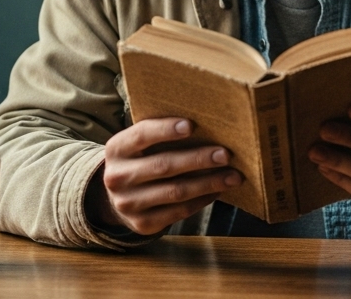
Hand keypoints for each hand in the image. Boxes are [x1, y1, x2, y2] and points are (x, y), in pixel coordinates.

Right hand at [89, 117, 241, 235]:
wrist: (117, 198)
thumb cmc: (141, 161)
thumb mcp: (140, 146)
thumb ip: (161, 135)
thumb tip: (207, 126)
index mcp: (117, 149)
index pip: (141, 135)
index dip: (166, 130)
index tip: (192, 125)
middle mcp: (117, 177)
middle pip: (164, 165)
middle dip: (199, 159)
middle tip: (226, 154)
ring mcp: (127, 204)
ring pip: (175, 192)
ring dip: (208, 183)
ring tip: (233, 176)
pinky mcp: (142, 224)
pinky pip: (178, 211)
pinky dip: (202, 200)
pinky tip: (218, 190)